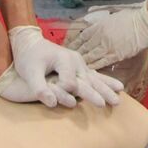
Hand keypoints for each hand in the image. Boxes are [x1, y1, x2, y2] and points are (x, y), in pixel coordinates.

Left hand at [5, 25, 122, 106]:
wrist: (31, 44)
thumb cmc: (29, 58)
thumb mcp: (30, 72)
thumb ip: (39, 88)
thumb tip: (51, 103)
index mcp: (64, 59)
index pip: (69, 82)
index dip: (64, 91)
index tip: (56, 95)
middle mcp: (75, 61)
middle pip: (88, 80)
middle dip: (101, 92)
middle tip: (113, 103)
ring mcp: (79, 64)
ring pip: (95, 79)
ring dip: (107, 89)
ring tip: (118, 99)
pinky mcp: (80, 68)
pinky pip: (95, 76)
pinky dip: (106, 82)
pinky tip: (118, 87)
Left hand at [66, 2, 147, 70]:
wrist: (145, 23)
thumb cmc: (132, 16)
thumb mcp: (113, 12)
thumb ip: (100, 13)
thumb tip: (89, 12)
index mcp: (99, 26)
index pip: (82, 37)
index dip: (75, 44)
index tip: (69, 49)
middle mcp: (100, 37)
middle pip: (84, 48)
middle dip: (75, 56)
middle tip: (67, 62)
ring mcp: (107, 47)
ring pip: (90, 57)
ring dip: (82, 64)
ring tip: (74, 69)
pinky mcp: (116, 55)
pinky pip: (101, 63)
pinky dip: (94, 68)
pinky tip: (88, 72)